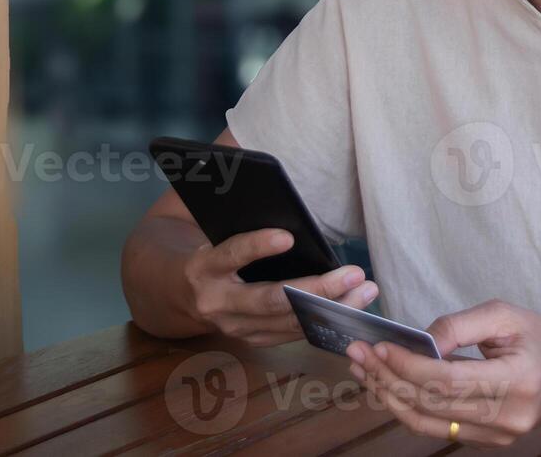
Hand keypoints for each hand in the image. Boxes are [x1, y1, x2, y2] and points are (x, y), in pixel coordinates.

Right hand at [180, 228, 378, 346]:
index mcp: (203, 268)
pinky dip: (324, 322)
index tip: (287, 236)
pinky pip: (292, 333)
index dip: (257, 247)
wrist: (175, 293)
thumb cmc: (207, 250)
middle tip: (355, 273)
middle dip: (317, 288)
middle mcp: (217, 303)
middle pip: (271, 299)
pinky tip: (353, 308)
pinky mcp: (251, 339)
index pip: (231, 255)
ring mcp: (234, 327)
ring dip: (332, 308)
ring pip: (288, 321)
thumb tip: (280, 201)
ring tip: (365, 291)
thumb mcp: (213, 232)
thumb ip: (240, 221)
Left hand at [345, 299, 540, 447]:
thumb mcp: (506, 314)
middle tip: (359, 353)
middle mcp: (506, 416)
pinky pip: (438, 428)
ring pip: (427, 423)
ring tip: (364, 370)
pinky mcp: (487, 441)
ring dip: (390, 397)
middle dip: (389, 378)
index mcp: (516, 379)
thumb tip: (420, 341)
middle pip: (432, 404)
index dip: (408, 366)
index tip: (379, 346)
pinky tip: (388, 386)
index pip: (449, 381)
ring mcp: (496, 436)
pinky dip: (408, 407)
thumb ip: (461, 326)